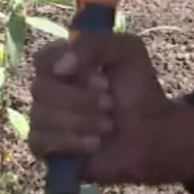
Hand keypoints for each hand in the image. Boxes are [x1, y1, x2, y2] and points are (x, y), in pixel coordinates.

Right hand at [29, 33, 193, 185]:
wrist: (154, 135)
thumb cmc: (139, 91)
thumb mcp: (126, 51)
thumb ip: (92, 43)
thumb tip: (59, 68)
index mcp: (63, 63)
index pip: (42, 58)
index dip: (68, 68)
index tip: (100, 76)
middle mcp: (48, 90)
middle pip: (39, 88)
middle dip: (81, 99)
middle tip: (110, 103)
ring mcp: (44, 120)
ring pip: (41, 117)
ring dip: (81, 121)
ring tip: (108, 125)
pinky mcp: (46, 149)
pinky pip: (41, 142)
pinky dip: (71, 142)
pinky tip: (95, 143)